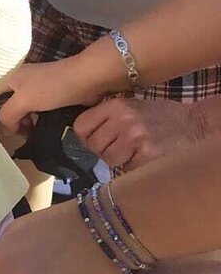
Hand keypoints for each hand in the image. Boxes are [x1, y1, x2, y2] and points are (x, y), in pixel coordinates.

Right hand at [0, 59, 86, 134]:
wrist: (87, 79)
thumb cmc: (52, 86)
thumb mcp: (23, 100)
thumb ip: (8, 115)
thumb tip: (8, 129)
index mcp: (11, 78)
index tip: (8, 132)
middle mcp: (23, 83)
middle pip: (11, 107)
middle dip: (16, 123)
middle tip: (24, 134)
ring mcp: (39, 90)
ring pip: (27, 112)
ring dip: (30, 124)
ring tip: (35, 134)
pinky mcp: (53, 98)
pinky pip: (41, 113)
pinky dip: (42, 122)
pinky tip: (45, 130)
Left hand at [72, 97, 197, 171]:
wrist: (193, 125)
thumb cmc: (159, 116)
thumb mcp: (131, 106)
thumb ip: (107, 116)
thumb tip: (80, 135)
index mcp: (116, 105)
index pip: (81, 126)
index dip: (86, 137)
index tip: (95, 140)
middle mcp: (123, 119)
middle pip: (94, 145)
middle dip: (104, 150)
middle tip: (120, 146)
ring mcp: (135, 138)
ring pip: (109, 159)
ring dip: (119, 159)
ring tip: (134, 151)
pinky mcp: (147, 155)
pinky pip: (127, 168)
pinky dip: (134, 167)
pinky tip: (145, 157)